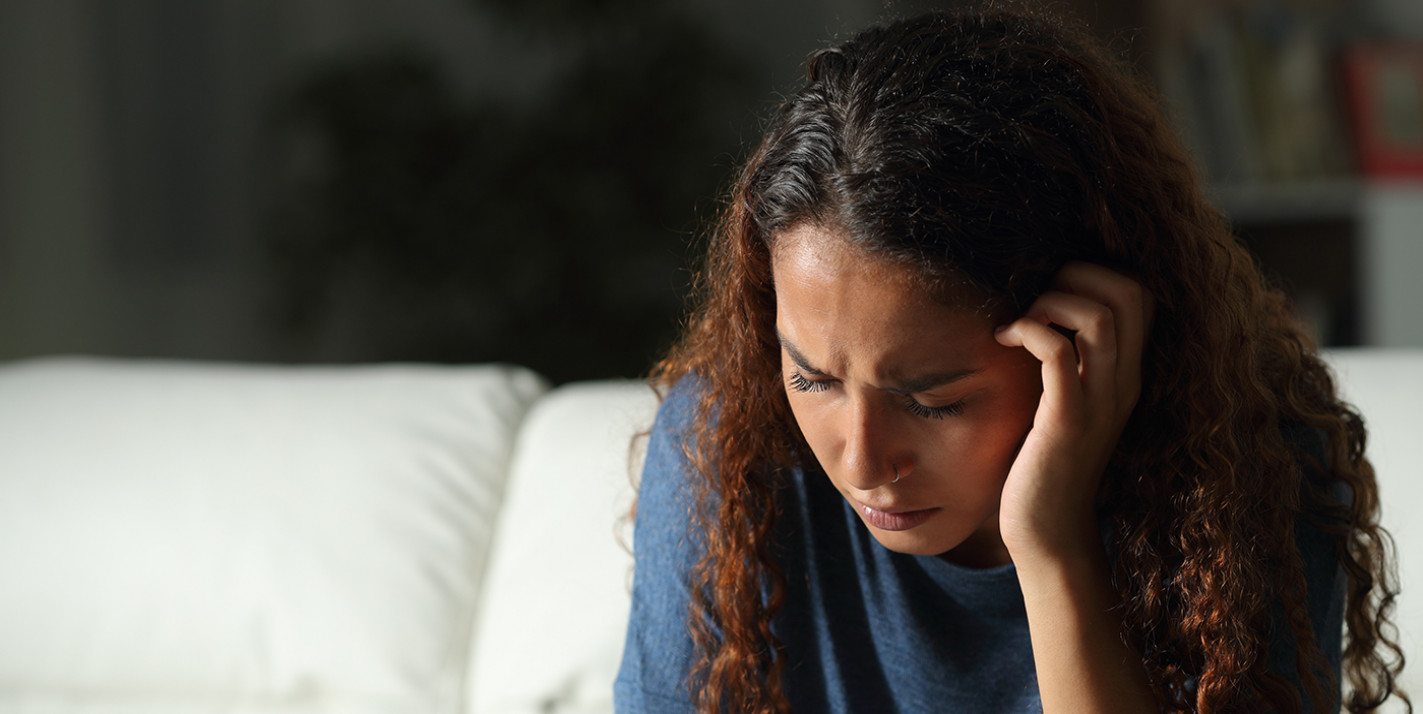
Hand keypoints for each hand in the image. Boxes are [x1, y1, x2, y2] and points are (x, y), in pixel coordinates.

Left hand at [992, 262, 1153, 562]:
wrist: (1047, 532)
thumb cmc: (1043, 463)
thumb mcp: (1063, 401)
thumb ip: (1065, 361)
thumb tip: (1033, 310)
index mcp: (1125, 374)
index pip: (1141, 294)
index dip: (1097, 273)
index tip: (1050, 292)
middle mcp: (1122, 382)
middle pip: (1130, 292)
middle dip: (1077, 275)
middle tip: (1035, 299)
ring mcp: (1099, 402)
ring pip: (1101, 316)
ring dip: (1051, 300)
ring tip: (1020, 322)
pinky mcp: (1067, 422)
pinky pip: (1058, 354)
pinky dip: (1029, 330)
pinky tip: (1004, 339)